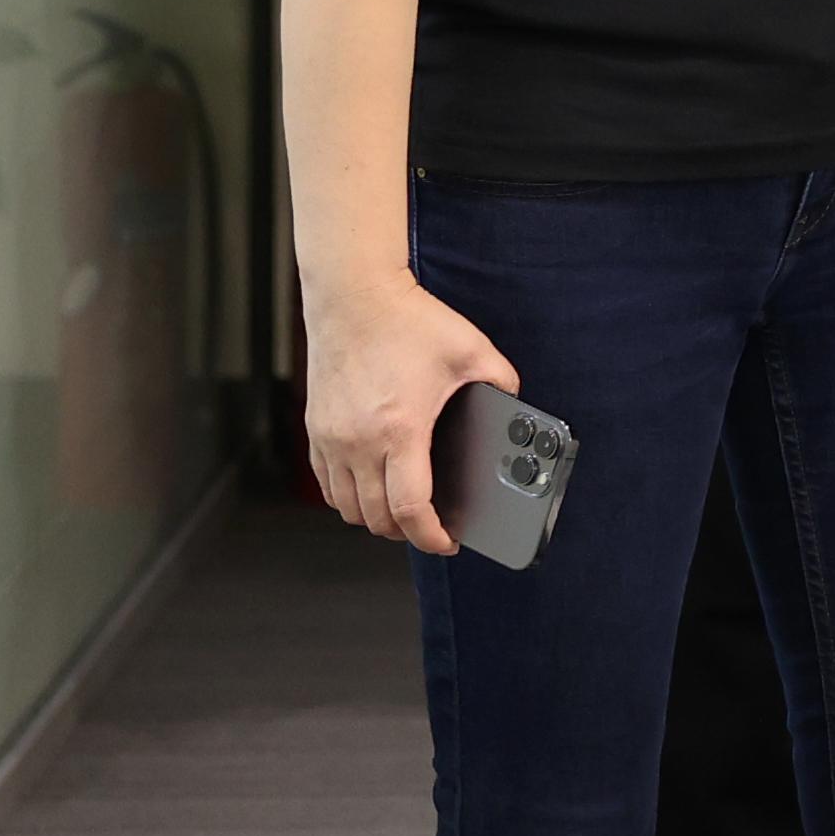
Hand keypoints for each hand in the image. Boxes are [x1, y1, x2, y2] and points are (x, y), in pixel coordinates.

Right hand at [304, 272, 517, 552]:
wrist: (353, 294)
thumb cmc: (407, 320)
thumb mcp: (471, 348)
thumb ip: (502, 381)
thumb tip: (518, 405)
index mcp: (399, 429)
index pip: (410, 509)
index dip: (431, 537)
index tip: (447, 541)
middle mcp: (358, 442)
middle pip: (377, 518)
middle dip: (407, 533)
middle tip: (431, 526)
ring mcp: (331, 439)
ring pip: (348, 508)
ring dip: (375, 518)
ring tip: (402, 511)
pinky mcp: (316, 430)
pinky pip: (327, 486)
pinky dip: (348, 498)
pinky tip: (370, 488)